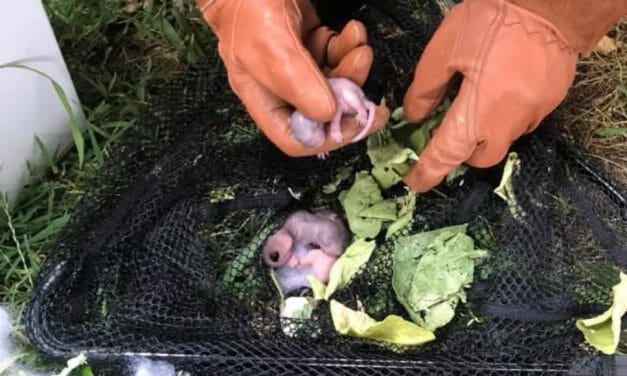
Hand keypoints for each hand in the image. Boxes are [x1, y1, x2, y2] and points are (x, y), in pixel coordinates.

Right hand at [196, 0, 388, 156]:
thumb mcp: (273, 47)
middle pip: (322, 110)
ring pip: (332, 81)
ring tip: (358, 41)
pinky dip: (346, 46)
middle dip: (349, 91)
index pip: (296, 139)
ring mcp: (293, 63)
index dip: (331, 137)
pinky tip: (348, 30)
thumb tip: (329, 116)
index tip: (362, 119)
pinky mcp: (305, 40)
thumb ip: (300, 85)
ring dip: (352, 65)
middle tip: (364, 66)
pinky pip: (333, 56)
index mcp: (262, 97)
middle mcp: (278, 86)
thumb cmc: (249, 5)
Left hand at [402, 0, 577, 192]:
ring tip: (478, 101)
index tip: (415, 182)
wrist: (553, 1)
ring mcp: (535, 113)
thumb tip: (414, 116)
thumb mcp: (445, 50)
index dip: (429, 171)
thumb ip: (425, 88)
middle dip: (462, 152)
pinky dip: (507, 116)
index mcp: (479, 111)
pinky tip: (502, 89)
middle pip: (481, 157)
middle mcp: (509, 121)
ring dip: (486, 132)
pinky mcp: (552, 101)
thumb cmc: (492, 21)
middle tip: (450, 130)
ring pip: (504, 139)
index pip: (448, 154)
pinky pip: (524, 121)